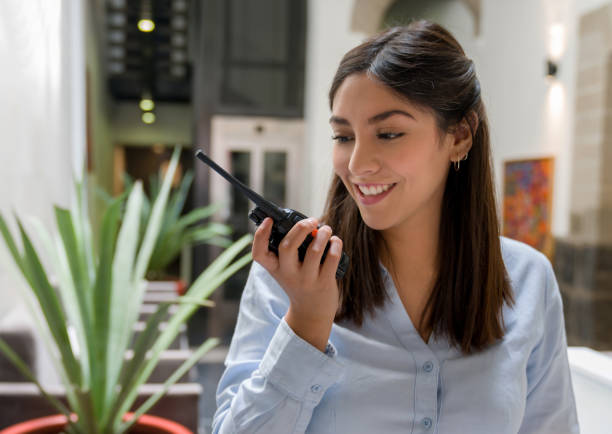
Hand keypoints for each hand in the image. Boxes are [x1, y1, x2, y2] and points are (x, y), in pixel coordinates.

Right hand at [252, 217, 343, 350]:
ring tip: (325, 229)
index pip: (259, 253)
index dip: (260, 235)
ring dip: (323, 234)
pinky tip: (335, 241)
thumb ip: (290, 250)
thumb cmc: (299, 282)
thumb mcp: (286, 270)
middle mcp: (288, 274)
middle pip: (287, 246)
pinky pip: (332, 258)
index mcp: (275, 268)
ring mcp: (307, 279)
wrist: (311, 313)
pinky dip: (335, 244)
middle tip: (311, 220)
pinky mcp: (324, 282)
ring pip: (314, 250)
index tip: (269, 220)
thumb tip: (306, 224)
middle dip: (300, 228)